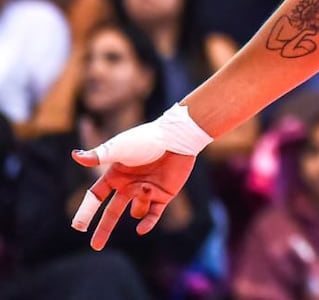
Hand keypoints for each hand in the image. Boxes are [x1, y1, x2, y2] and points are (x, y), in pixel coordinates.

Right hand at [70, 104, 211, 248]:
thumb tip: (75, 156)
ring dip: (139, 204)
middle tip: (96, 246)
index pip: (96, 197)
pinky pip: (153, 215)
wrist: (177, 138)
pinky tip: (141, 229)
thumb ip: (98, 156)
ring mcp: (146, 191)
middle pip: (112, 212)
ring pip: (136, 211)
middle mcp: (129, 184)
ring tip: (147, 187)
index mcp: (116, 174)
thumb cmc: (147, 140)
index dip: (86, 211)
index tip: (77, 227)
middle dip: (104, 228)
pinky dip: (147, 223)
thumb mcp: (120, 148)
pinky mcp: (163, 194)